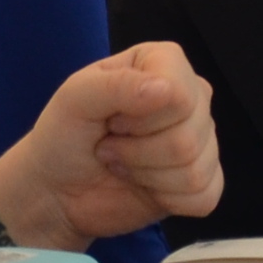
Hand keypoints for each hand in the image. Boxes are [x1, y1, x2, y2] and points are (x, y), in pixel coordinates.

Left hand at [18, 40, 221, 241]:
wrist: (57, 188)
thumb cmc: (64, 134)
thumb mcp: (76, 98)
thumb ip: (118, 85)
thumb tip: (167, 90)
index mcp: (165, 63)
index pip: (181, 95)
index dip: (141, 118)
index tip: (111, 119)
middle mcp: (191, 97)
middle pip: (190, 136)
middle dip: (138, 152)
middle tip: (110, 146)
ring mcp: (201, 139)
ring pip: (196, 169)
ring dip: (147, 175)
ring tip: (122, 164)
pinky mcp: (203, 180)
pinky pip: (206, 196)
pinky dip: (168, 199)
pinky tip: (146, 187)